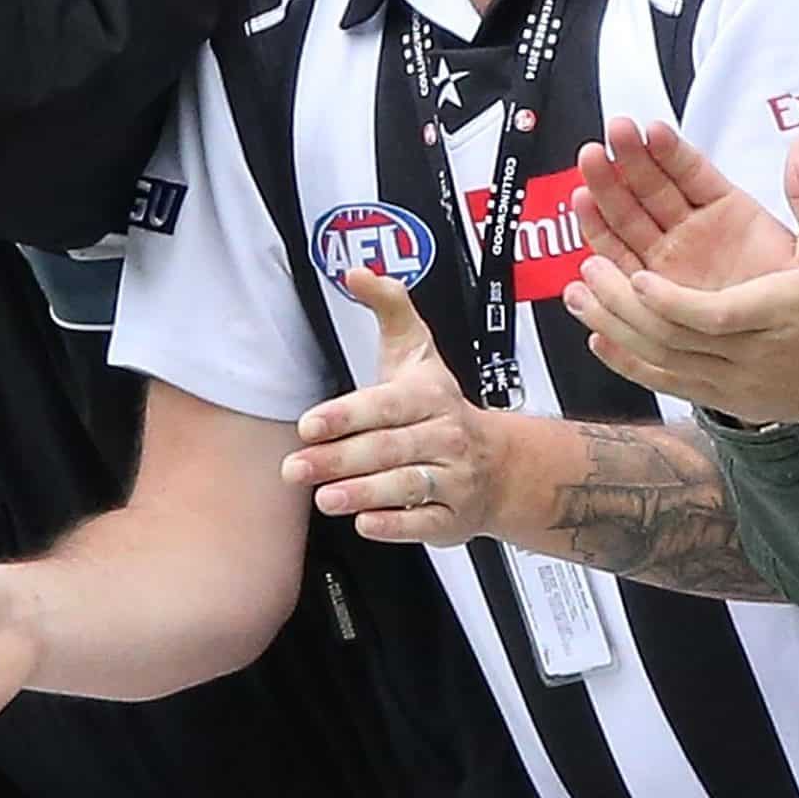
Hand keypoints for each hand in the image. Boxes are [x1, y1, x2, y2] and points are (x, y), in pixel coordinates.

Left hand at [284, 269, 506, 546]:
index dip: (347, 414)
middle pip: (388, 448)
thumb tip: (357, 272)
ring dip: (362, 493)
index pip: (387, 403)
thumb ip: (389, 307)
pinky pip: (423, 524)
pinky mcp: (452, 517)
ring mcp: (452, 478)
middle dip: (339, 459)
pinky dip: (395, 525)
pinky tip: (365, 523)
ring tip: (323, 497)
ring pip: (405, 486)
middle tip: (295, 468)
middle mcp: (444, 435)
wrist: (502, 464)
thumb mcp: (418, 353)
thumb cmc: (442, 407)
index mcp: (431, 394)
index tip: (310, 424)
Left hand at [564, 136, 798, 431]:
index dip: (671, 302)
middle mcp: (748, 354)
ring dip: (616, 327)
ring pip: (661, 361)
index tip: (637, 277)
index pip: (715, 316)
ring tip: (577, 293)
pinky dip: (628, 364)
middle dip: (624, 306)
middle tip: (589, 270)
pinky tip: (596, 338)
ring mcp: (732, 380)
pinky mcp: (724, 397)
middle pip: (673, 339)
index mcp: (776, 313)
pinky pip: (666, 383)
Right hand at [573, 118, 796, 289]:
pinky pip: (626, 267)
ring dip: (606, 195)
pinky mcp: (661, 295)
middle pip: (651, 191)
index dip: (669, 151)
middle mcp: (697, 234)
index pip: (691, 173)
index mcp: (732, 212)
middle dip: (627, 163)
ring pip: (632, 224)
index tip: (649, 129)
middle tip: (609, 138)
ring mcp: (675, 264)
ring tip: (588, 167)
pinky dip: (603, 246)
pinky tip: (584, 223)